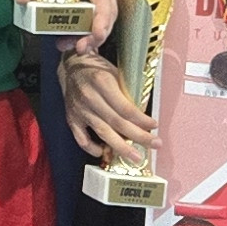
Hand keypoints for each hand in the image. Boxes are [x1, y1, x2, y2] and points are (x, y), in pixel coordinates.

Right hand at [58, 40, 154, 163]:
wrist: (71, 67)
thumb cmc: (98, 70)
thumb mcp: (115, 74)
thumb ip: (126, 93)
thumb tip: (142, 116)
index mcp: (102, 82)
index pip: (125, 108)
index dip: (141, 119)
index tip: (154, 126)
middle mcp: (90, 97)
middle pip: (117, 123)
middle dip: (138, 136)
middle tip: (155, 145)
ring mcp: (79, 110)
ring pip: (103, 133)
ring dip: (121, 147)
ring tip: (135, 158)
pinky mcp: (71, 119)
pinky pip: (82, 139)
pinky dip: (93, 148)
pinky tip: (105, 152)